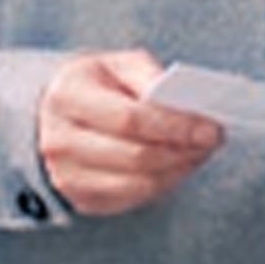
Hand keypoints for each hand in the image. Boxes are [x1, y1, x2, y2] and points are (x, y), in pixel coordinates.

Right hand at [38, 50, 223, 215]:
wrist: (51, 113)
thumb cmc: (93, 83)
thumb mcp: (116, 64)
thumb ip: (148, 76)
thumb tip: (183, 100)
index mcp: (69, 96)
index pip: (130, 119)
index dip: (176, 126)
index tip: (211, 127)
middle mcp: (60, 140)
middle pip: (136, 156)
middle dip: (183, 150)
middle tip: (213, 139)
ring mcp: (67, 176)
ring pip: (137, 185)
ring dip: (178, 170)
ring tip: (200, 151)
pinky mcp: (80, 199)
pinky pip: (131, 199)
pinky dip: (163, 184)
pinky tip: (179, 164)